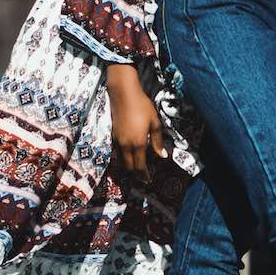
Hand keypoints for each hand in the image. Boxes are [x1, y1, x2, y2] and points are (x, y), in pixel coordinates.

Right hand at [106, 64, 166, 180]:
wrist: (123, 94)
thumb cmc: (142, 106)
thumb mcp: (155, 123)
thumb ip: (158, 141)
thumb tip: (162, 156)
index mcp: (138, 143)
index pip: (140, 166)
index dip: (144, 175)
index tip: (148, 181)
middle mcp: (126, 145)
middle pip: (128, 167)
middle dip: (135, 175)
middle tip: (142, 178)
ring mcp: (117, 141)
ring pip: (121, 161)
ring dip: (128, 167)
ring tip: (136, 170)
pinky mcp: (112, 135)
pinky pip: (117, 152)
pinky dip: (123, 158)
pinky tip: (129, 156)